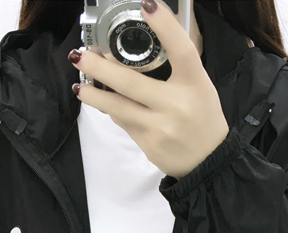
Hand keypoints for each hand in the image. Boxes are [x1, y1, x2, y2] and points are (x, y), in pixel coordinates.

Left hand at [67, 0, 229, 179]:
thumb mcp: (199, 87)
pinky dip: (111, 110)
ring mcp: (160, 126)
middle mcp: (177, 105)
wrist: (208, 162)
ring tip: (79, 86)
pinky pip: (123, 122)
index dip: (165, 27)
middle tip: (81, 55)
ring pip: (119, 107)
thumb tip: (135, 51)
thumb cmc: (202, 118)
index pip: (182, 50)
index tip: (146, 5)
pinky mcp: (148, 143)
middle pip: (131, 82)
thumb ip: (176, 69)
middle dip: (101, 68)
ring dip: (94, 95)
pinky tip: (101, 102)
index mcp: (195, 84)